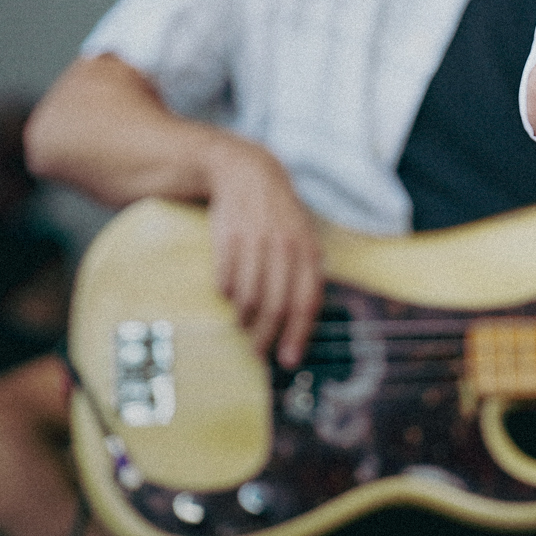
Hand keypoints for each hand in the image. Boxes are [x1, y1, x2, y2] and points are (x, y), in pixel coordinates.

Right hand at [203, 139, 324, 367]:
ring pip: (250, 296)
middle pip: (277, 305)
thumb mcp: (300, 240)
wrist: (247, 174)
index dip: (298, 334)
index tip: (289, 361)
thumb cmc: (277, 218)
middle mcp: (286, 248)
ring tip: (243, 326)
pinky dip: (226, 292)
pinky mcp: (229, 237)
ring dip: (245, 319)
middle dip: (267, 336)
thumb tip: (301, 323)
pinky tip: (227, 295)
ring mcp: (257, 242)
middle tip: (259, 353)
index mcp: (309, 251)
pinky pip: (226, 277)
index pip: (307, 302)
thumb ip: (302, 275)